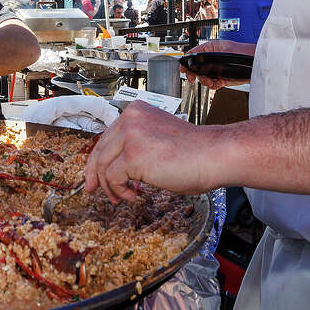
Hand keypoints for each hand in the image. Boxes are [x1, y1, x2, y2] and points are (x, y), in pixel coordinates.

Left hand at [83, 101, 215, 201]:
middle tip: (95, 190)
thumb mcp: (158, 139)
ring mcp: (130, 135)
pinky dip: (121, 191)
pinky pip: (113, 178)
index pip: (107, 136)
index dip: (98, 158)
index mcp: (136, 112)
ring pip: (103, 165)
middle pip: (100, 149)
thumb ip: (136, 145)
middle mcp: (130, 118)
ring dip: (111, 186)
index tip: (95, 175)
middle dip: (96, 174)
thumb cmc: (195, 152)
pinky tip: (136, 195)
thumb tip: (115, 167)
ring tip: (123, 197)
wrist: (214, 155)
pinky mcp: (133, 155)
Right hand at [181, 39, 256, 89]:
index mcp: (210, 48)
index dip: (186, 62)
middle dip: (194, 74)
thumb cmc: (243, 52)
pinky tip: (216, 83)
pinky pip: (212, 83)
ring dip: (204, 81)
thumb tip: (197, 62)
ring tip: (211, 82)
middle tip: (192, 78)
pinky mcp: (221, 78)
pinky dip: (212, 85)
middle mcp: (211, 59)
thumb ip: (209, 56)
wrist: (254, 62)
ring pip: (203, 77)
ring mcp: (216, 69)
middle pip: (195, 68)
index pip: (193, 54)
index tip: (183, 68)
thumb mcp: (223, 51)